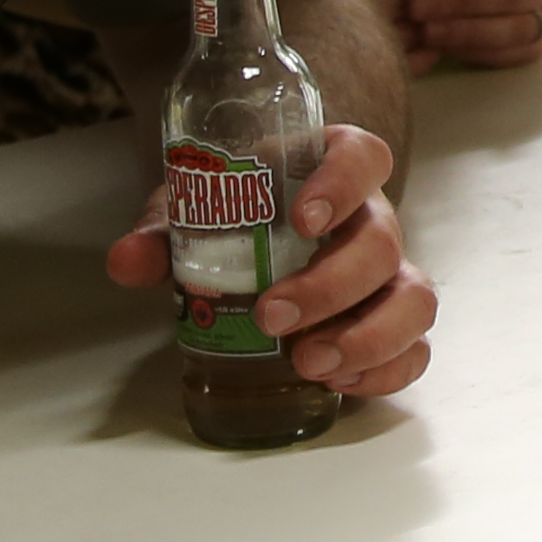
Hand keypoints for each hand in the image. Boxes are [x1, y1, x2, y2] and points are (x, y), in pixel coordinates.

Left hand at [105, 121, 437, 397]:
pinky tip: (339, 385)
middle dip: (330, 285)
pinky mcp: (392, 325)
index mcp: (328, 171)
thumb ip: (163, 234)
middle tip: (270, 317)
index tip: (304, 219)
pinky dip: (386, 371)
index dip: (343, 183)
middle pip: (382, 242)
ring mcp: (389, 275)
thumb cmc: (235, 218)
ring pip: (414, 299)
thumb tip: (125, 262)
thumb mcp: (195, 214)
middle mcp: (370, 220)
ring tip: (310, 365)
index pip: (362, 157)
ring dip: (369, 336)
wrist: (259, 246)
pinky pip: (416, 349)